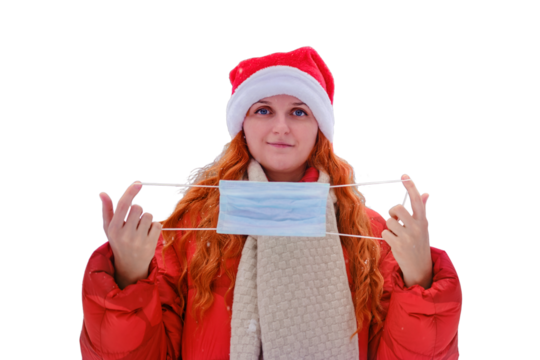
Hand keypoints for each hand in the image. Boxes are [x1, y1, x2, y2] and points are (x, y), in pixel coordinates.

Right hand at [99, 180, 161, 287]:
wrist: (129, 266)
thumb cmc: (119, 241)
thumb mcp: (109, 228)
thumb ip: (107, 210)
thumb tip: (102, 193)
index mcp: (113, 228)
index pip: (123, 205)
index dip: (131, 192)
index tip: (138, 184)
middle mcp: (125, 234)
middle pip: (138, 207)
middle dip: (139, 210)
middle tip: (135, 220)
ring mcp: (138, 241)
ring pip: (149, 215)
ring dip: (147, 218)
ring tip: (141, 228)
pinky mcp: (150, 245)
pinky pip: (157, 225)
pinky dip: (154, 227)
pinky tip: (148, 234)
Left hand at [381, 173, 431, 288]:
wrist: (420, 267)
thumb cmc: (419, 242)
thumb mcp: (423, 226)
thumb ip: (422, 209)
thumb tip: (425, 192)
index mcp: (423, 220)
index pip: (417, 200)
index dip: (410, 187)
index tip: (404, 176)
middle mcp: (417, 227)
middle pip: (397, 208)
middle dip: (393, 212)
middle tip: (396, 220)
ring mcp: (408, 237)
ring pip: (389, 221)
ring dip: (390, 227)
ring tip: (397, 234)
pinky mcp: (398, 245)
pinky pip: (385, 233)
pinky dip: (387, 237)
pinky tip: (394, 243)